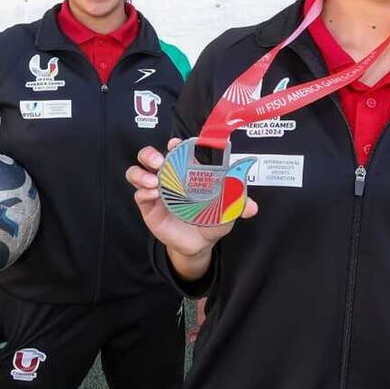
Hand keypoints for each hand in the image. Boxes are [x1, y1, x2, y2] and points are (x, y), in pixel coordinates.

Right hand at [125, 138, 257, 279]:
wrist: (199, 244)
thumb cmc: (211, 219)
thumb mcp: (227, 210)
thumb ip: (238, 204)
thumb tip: (252, 207)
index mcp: (186, 170)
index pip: (176, 150)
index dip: (175, 144)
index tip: (176, 144)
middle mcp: (168, 176)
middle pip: (149, 156)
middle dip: (150, 154)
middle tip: (159, 161)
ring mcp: (155, 191)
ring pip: (137, 172)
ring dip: (141, 173)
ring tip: (154, 182)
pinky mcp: (148, 207)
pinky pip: (139, 195)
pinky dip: (143, 192)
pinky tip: (154, 196)